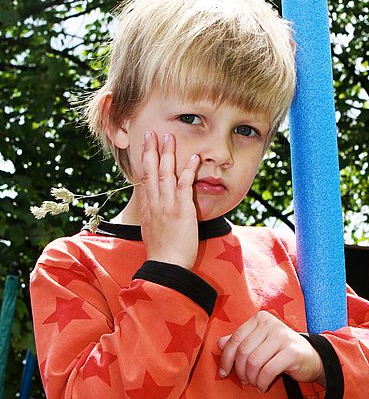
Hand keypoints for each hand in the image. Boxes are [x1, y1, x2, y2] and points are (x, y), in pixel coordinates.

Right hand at [138, 130, 199, 269]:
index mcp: (148, 207)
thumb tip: (152, 211)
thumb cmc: (161, 252)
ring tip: (169, 137)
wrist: (166, 265)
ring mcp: (167, 204)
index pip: (144, 179)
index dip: (144, 161)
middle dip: (150, 150)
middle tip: (151, 133)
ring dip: (167, 154)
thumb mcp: (151, 231)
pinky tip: (194, 158)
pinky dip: (188, 170)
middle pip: (150, 171)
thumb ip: (152, 216)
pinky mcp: (182, 209)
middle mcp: (155, 203)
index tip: (144, 147)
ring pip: (165, 173)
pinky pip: (185, 185)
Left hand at [217, 311, 324, 391]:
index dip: (226, 358)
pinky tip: (263, 386)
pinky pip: (268, 370)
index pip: (235, 338)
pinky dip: (262, 382)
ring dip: (252, 378)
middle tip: (244, 380)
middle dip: (240, 371)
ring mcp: (282, 336)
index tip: (223, 372)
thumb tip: (219, 344)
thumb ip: (239, 342)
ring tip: (255, 383)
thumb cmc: (279, 350)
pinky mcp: (292, 351)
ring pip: (254, 362)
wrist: (310, 357)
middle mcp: (270, 323)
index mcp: (260, 318)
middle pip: (243, 351)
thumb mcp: (258, 343)